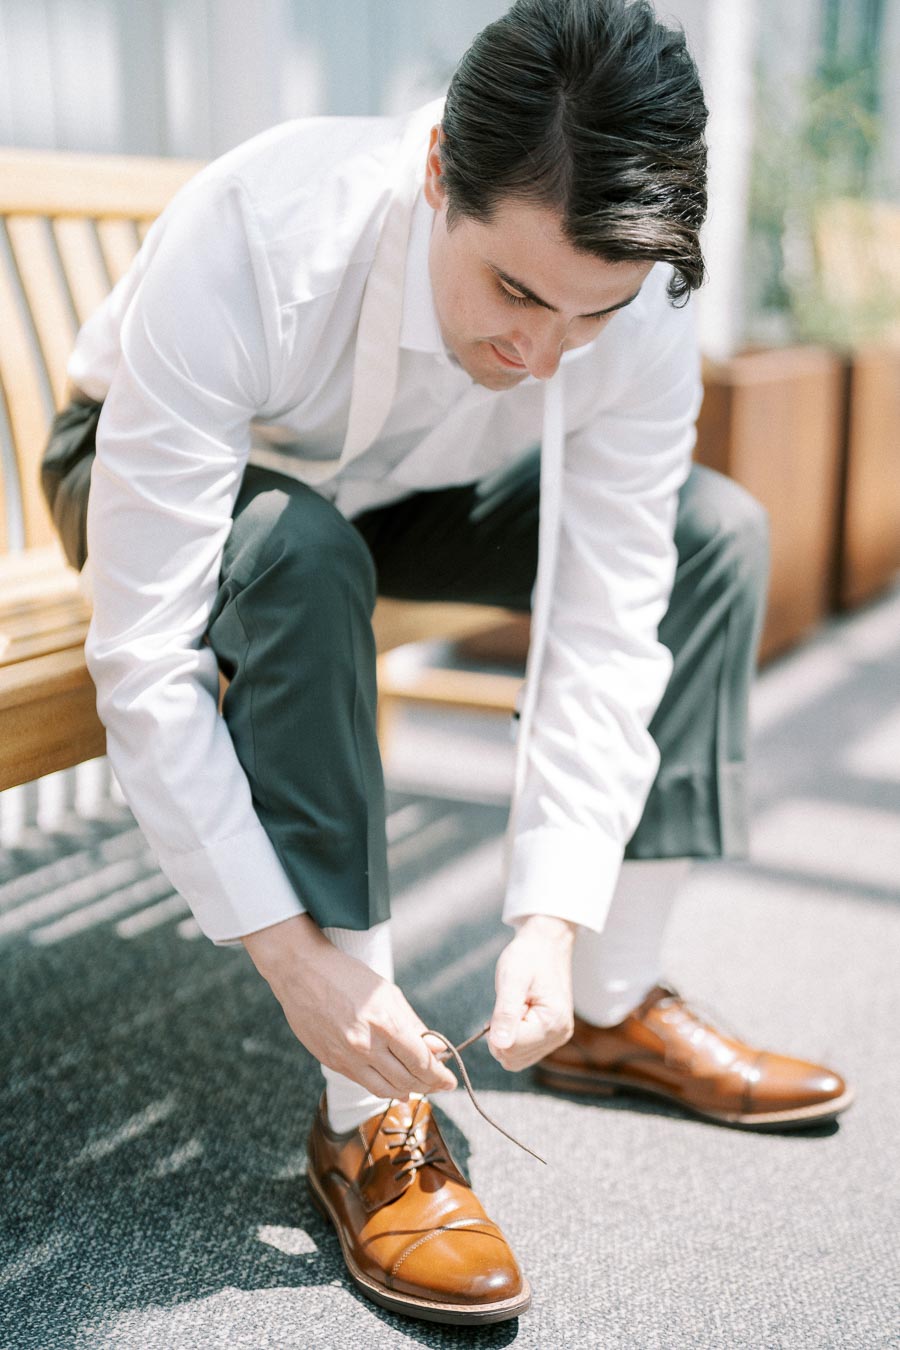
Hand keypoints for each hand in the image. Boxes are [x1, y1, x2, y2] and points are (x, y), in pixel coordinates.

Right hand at [241, 915, 456, 1098]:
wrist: (302, 973)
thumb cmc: (347, 976)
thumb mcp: (387, 992)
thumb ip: (413, 1024)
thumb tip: (437, 1049)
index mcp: (384, 1022)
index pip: (421, 1062)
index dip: (440, 1075)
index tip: (450, 1080)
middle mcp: (365, 1045)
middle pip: (406, 1080)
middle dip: (429, 1085)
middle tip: (439, 1083)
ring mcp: (346, 1057)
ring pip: (386, 1090)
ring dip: (408, 1091)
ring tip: (419, 1086)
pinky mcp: (332, 1062)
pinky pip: (364, 1084)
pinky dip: (384, 1088)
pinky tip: (394, 1084)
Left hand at [488, 915, 575, 1071]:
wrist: (546, 945)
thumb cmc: (529, 957)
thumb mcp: (512, 979)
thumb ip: (506, 1013)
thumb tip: (499, 1045)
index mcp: (553, 1022)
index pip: (511, 1048)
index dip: (497, 1030)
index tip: (505, 1004)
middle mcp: (559, 1035)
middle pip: (512, 1058)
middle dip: (502, 1034)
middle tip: (510, 1003)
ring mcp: (556, 1038)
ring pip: (515, 1059)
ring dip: (507, 1035)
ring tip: (516, 1006)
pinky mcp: (550, 1037)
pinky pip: (522, 1053)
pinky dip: (513, 1036)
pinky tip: (518, 1013)